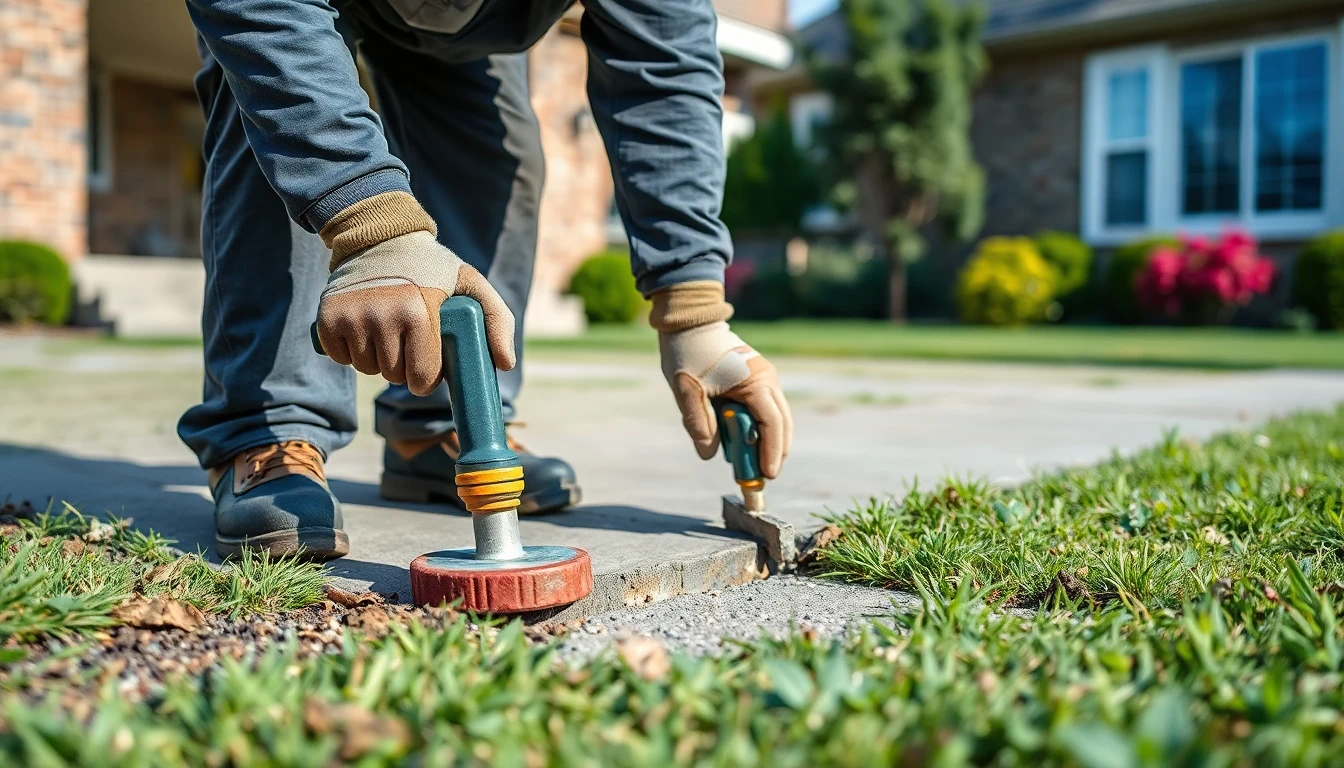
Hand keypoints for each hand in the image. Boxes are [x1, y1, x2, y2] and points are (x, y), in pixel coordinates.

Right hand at [315, 196, 513, 395]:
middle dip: (403, 368)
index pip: (422, 377)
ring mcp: (352, 316)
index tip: (428, 367)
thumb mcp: (470, 282)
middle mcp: (382, 314)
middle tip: (407, 342)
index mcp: (419, 311)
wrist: (378, 235)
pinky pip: (340, 358)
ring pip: (366, 369)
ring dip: (377, 360)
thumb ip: (497, 319)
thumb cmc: (429, 266)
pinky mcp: (327, 317)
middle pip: (393, 376)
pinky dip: (350, 351)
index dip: (427, 379)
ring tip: (387, 332)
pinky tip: (363, 328)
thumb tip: (506, 365)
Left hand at [658, 321, 792, 478]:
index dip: (771, 452)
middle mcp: (768, 379)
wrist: (689, 322)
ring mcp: (765, 378)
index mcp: (756, 381)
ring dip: (768, 441)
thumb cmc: (688, 353)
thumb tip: (710, 455)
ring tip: (753, 465)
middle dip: (775, 452)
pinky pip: (766, 410)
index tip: (766, 475)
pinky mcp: (757, 380)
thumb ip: (699, 423)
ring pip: (777, 418)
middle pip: (782, 424)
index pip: (772, 424)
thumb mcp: (687, 391)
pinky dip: (760, 429)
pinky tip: (745, 443)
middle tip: (761, 477)